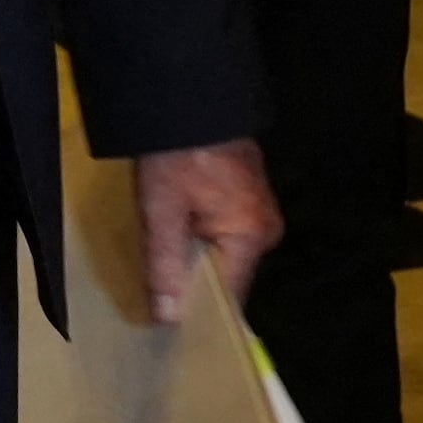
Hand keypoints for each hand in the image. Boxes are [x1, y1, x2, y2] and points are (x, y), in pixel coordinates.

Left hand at [134, 138, 280, 315]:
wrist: (191, 95)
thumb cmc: (176, 152)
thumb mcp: (161, 210)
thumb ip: (165, 264)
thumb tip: (169, 317)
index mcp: (252, 235)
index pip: (230, 296)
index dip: (199, 312)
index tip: (171, 328)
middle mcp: (265, 229)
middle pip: (227, 276)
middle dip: (194, 284)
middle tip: (157, 297)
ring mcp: (259, 212)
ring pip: (223, 256)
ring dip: (194, 261)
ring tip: (163, 270)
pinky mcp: (247, 199)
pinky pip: (223, 235)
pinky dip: (200, 241)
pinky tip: (175, 241)